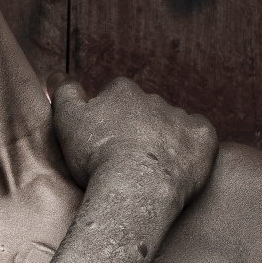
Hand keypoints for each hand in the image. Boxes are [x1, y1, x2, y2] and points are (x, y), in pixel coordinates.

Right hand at [50, 74, 216, 207]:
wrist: (135, 188)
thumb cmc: (96, 158)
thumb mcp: (67, 121)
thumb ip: (64, 93)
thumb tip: (58, 74)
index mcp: (122, 90)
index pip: (114, 97)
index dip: (107, 121)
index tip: (102, 143)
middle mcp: (153, 97)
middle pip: (144, 111)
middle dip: (136, 129)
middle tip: (124, 159)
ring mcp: (181, 116)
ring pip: (171, 124)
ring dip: (163, 140)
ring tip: (149, 170)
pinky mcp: (203, 136)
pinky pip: (199, 137)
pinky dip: (190, 149)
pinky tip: (178, 166)